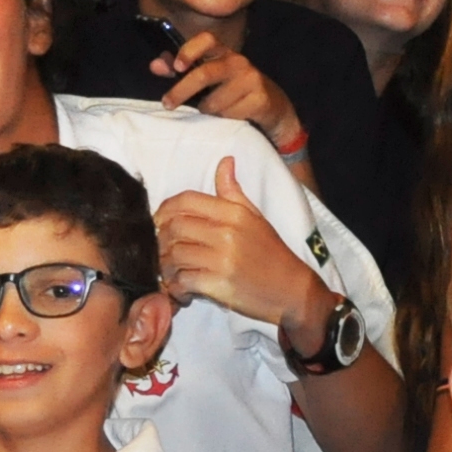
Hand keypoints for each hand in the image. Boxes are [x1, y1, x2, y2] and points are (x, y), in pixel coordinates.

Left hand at [157, 159, 324, 333]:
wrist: (291, 289)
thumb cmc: (270, 252)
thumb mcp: (254, 216)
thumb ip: (232, 191)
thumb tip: (225, 161)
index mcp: (233, 213)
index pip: (185, 200)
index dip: (164, 210)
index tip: (160, 222)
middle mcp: (226, 233)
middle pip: (174, 227)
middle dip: (162, 240)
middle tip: (164, 251)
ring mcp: (222, 260)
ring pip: (174, 256)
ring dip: (166, 267)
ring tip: (172, 273)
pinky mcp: (219, 285)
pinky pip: (183, 281)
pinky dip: (176, 287)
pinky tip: (182, 290)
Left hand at [158, 33, 304, 159]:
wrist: (273, 106)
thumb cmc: (233, 90)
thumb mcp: (208, 76)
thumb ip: (180, 69)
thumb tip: (154, 65)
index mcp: (223, 52)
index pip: (207, 39)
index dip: (190, 50)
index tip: (177, 66)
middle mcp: (238, 62)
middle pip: (204, 74)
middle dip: (181, 91)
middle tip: (167, 103)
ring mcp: (251, 79)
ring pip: (214, 102)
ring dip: (207, 110)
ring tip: (213, 110)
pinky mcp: (260, 99)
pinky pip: (229, 115)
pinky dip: (224, 120)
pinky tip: (231, 116)